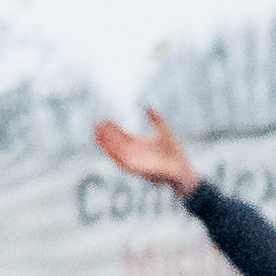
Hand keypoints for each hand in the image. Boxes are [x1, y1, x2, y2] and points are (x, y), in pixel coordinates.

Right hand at [87, 109, 203, 195]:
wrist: (180, 170)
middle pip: (115, 142)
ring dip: (105, 143)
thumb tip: (148, 106)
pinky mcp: (135, 169)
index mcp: (138, 144)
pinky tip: (106, 146)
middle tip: (95, 124)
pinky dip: (113, 153)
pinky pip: (120, 160)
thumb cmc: (173, 153)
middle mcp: (133, 153)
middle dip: (105, 135)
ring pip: (115, 151)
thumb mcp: (163, 130)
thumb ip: (155, 119)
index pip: (121, 135)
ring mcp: (133, 161)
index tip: (104, 120)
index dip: (112, 128)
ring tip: (96, 133)